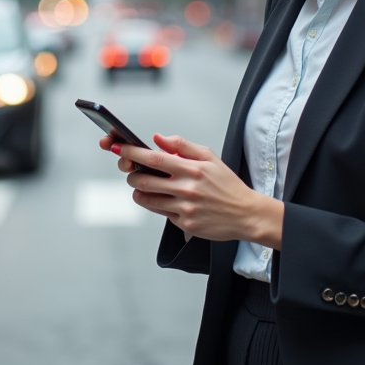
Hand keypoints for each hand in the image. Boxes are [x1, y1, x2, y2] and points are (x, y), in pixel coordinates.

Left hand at [103, 133, 282, 248]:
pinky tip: (166, 200)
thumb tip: (158, 139)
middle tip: (132, 173)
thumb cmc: (227, 184)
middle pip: (143, 181)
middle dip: (131, 175)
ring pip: (147, 199)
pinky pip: (160, 213)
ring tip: (144, 187)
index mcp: (192, 169)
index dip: (132, 153)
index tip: (119, 148)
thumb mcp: (210, 157)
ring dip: (139, 192)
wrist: (246, 213)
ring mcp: (185, 209)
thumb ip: (182, 146)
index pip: (154, 159)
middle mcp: (187, 189)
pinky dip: (157, 205)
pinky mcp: (185, 225)